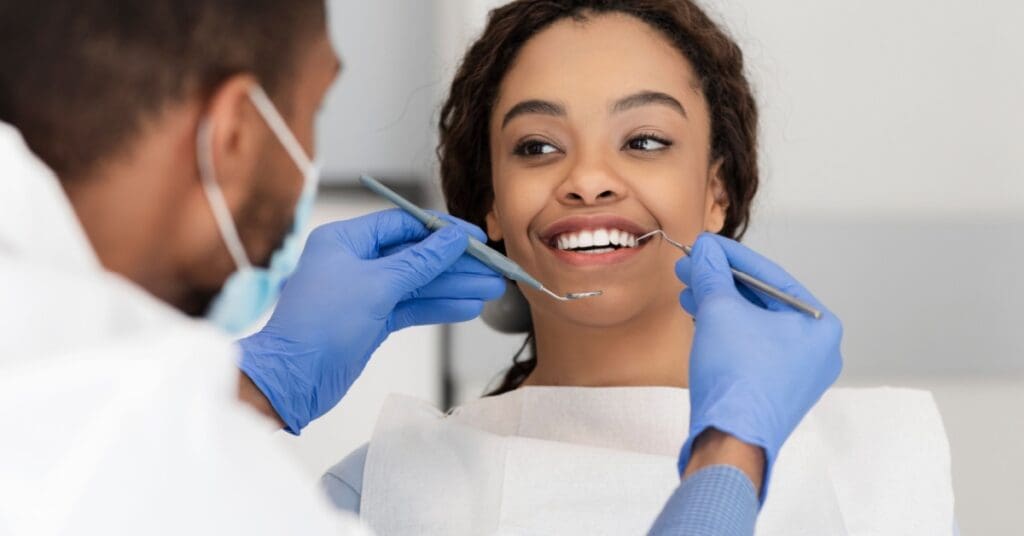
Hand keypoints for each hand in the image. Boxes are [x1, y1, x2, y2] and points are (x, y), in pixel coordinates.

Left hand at [238, 209, 505, 433]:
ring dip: (454, 287)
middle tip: (494, 269)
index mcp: (346, 240)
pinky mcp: (372, 320)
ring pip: (418, 284)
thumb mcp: (377, 285)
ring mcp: (364, 292)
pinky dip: (439, 307)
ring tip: (492, 290)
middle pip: (417, 255)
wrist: (292, 379)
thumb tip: (453, 238)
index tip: (478, 237)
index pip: (405, 225)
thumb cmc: (320, 325)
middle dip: (456, 264)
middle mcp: (355, 261)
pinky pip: (412, 307)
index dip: (444, 230)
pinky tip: (468, 308)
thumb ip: (421, 261)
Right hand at [675, 233, 842, 497]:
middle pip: (762, 300)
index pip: (770, 276)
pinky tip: (701, 321)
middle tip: (690, 268)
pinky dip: (728, 332)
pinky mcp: (777, 390)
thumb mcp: (719, 311)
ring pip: (755, 325)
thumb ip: (713, 274)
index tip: (704, 245)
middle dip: (721, 283)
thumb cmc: (736, 377)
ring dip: (720, 306)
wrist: (730, 440)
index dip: (730, 256)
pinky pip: (753, 348)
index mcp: (820, 325)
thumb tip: (704, 251)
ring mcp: (799, 373)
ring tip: (688, 293)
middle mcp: (818, 349)